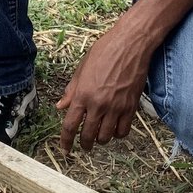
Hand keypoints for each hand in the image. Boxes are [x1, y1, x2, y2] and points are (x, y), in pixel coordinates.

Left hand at [56, 26, 149, 153]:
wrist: (131, 44)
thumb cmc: (105, 51)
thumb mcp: (82, 68)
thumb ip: (72, 90)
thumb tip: (61, 106)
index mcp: (83, 94)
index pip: (70, 125)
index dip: (66, 141)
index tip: (65, 149)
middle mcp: (98, 104)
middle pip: (88, 135)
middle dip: (84, 144)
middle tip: (84, 145)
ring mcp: (116, 107)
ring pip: (106, 137)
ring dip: (100, 139)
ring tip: (99, 135)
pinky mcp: (131, 107)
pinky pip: (123, 131)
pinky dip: (117, 134)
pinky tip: (115, 128)